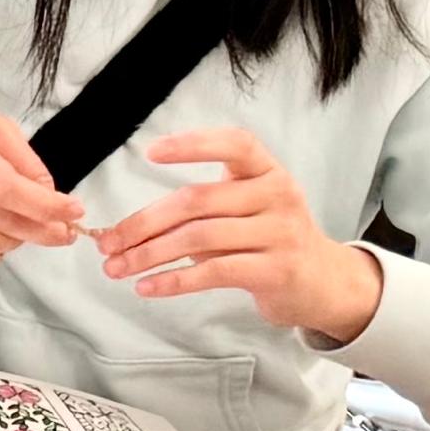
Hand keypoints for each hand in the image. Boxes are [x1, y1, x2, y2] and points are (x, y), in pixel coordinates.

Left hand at [94, 126, 381, 343]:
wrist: (322, 282)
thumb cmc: (269, 239)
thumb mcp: (247, 209)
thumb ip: (201, 208)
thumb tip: (128, 229)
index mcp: (268, 171)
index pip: (235, 143)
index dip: (193, 145)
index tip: (151, 152)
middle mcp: (278, 194)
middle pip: (198, 201)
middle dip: (144, 223)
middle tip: (107, 243)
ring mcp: (280, 233)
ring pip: (200, 238)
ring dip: (150, 255)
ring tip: (117, 268)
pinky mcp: (276, 270)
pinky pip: (214, 272)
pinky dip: (173, 280)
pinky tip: (146, 287)